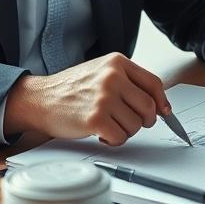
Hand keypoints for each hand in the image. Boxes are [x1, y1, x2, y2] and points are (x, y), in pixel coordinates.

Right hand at [4, 53, 170, 145]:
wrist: (40, 98)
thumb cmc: (71, 88)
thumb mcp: (101, 71)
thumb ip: (127, 82)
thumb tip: (158, 103)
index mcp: (117, 62)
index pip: (154, 83)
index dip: (161, 102)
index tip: (164, 112)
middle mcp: (112, 77)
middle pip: (149, 107)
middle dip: (143, 121)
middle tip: (131, 123)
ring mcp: (104, 97)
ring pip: (136, 125)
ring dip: (125, 131)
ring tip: (109, 125)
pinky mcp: (96, 118)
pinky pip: (121, 137)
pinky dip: (114, 141)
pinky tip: (101, 134)